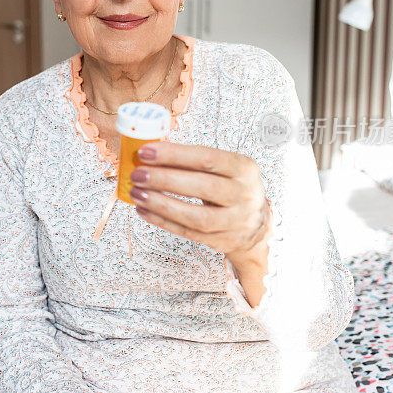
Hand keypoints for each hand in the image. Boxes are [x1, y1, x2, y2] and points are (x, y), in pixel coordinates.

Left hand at [129, 141, 271, 264]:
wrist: (255, 224)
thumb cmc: (230, 188)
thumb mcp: (223, 169)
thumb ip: (191, 161)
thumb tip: (150, 155)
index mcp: (244, 168)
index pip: (207, 158)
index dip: (174, 154)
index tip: (146, 151)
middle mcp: (244, 195)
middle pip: (202, 187)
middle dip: (164, 179)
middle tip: (137, 174)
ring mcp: (236, 221)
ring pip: (196, 216)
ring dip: (161, 204)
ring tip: (137, 194)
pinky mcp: (223, 241)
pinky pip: (188, 232)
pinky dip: (163, 221)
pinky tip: (144, 210)